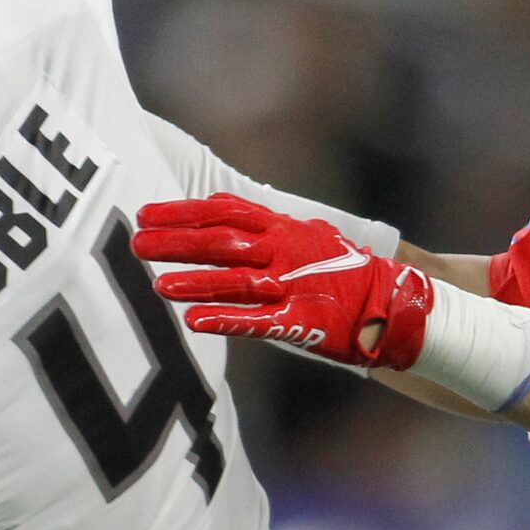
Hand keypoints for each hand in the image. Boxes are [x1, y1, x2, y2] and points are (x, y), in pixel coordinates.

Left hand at [133, 193, 433, 369]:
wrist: (392, 302)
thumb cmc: (340, 272)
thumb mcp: (302, 237)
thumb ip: (262, 226)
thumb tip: (215, 208)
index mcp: (282, 228)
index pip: (224, 212)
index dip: (183, 212)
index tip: (146, 213)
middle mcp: (285, 252)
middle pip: (222, 242)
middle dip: (177, 243)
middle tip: (137, 243)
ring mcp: (293, 286)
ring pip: (236, 280)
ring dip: (195, 282)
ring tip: (158, 285)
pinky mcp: (303, 321)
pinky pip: (258, 320)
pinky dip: (226, 319)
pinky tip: (195, 321)